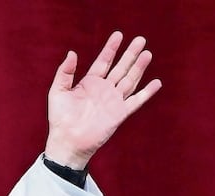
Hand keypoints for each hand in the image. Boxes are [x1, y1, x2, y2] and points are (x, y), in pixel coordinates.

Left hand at [44, 31, 161, 169]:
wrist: (68, 142)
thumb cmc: (60, 119)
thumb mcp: (58, 91)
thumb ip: (65, 72)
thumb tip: (72, 52)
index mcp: (90, 83)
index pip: (104, 61)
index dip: (111, 48)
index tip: (119, 35)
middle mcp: (104, 90)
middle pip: (121, 68)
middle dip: (130, 54)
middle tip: (141, 39)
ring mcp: (113, 101)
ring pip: (130, 80)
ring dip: (139, 68)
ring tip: (147, 54)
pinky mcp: (120, 114)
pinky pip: (136, 101)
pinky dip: (147, 93)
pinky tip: (156, 83)